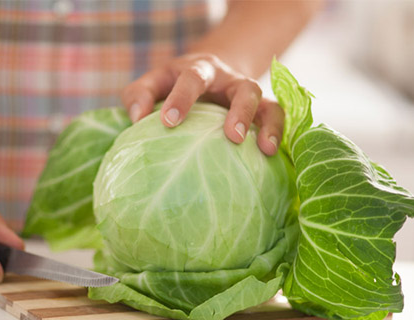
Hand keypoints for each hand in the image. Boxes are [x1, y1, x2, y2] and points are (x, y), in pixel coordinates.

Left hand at [121, 53, 284, 155]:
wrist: (210, 71)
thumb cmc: (174, 83)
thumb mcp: (154, 82)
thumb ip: (139, 95)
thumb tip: (136, 118)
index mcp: (199, 70)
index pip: (192, 78)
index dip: (182, 98)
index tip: (168, 121)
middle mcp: (229, 80)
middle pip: (243, 87)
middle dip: (240, 110)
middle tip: (232, 136)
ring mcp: (248, 94)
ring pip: (267, 102)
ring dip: (267, 124)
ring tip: (264, 149)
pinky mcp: (261, 110)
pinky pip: (277, 117)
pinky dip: (278, 133)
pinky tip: (272, 155)